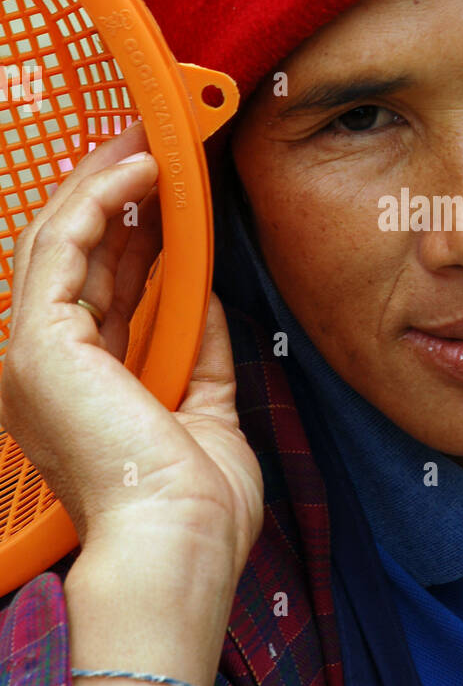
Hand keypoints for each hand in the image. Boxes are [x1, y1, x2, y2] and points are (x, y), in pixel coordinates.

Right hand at [0, 120, 263, 587]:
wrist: (178, 546)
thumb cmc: (193, 506)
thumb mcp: (206, 409)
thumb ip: (200, 348)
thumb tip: (205, 297)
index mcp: (80, 388)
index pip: (99, 287)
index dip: (130, 230)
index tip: (164, 189)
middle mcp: (47, 368)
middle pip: (75, 255)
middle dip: (114, 192)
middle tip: (153, 141)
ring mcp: (34, 355)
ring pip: (60, 240)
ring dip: (104, 181)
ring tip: (149, 138)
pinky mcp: (40, 342)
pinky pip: (62, 247)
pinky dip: (98, 201)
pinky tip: (140, 172)